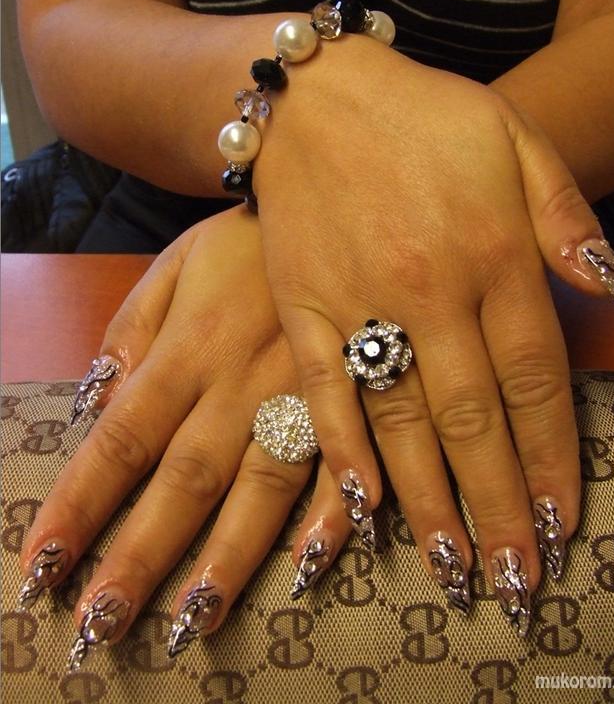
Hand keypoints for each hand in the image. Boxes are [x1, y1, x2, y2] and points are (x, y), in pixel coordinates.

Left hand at [18, 208, 351, 665]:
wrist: (333, 201)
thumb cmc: (245, 240)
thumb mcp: (176, 264)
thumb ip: (135, 331)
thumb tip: (98, 405)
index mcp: (192, 343)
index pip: (123, 436)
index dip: (82, 503)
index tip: (45, 564)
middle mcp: (243, 378)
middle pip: (187, 475)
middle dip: (143, 552)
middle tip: (104, 624)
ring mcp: (306, 390)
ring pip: (264, 480)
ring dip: (230, 553)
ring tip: (194, 616)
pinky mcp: (358, 394)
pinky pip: (347, 456)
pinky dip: (332, 509)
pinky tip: (312, 560)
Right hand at [254, 36, 613, 632]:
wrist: (315, 100)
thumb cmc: (424, 119)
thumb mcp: (516, 140)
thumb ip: (566, 218)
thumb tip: (613, 292)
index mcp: (491, 251)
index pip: (534, 378)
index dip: (550, 457)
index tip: (558, 522)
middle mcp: (428, 288)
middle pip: (472, 418)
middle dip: (497, 504)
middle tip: (514, 577)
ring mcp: (357, 302)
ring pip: (400, 419)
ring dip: (429, 498)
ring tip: (451, 564)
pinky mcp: (301, 308)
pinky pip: (322, 390)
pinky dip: (343, 449)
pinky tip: (364, 505)